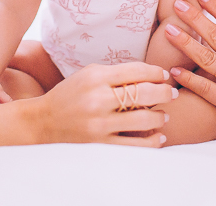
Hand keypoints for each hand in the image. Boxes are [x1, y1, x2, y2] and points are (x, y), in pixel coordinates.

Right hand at [33, 63, 176, 147]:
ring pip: (144, 119)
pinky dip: (152, 141)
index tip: (164, 75)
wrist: (43, 121)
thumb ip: (117, 73)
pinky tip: (158, 136)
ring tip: (164, 114)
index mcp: (96, 77)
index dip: (156, 72)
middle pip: (144, 93)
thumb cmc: (70, 93)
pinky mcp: (99, 144)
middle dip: (164, 92)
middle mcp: (98, 99)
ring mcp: (99, 123)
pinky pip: (135, 144)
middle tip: (172, 93)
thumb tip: (152, 74)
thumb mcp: (89, 74)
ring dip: (160, 116)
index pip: (136, 71)